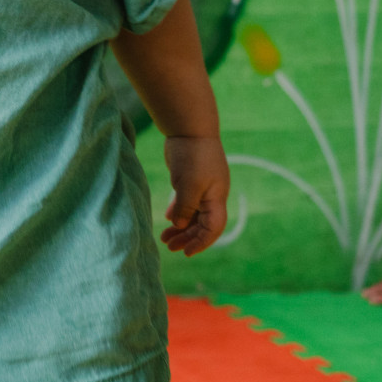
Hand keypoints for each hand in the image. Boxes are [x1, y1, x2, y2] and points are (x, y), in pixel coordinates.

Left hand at [162, 135, 228, 255]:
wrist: (188, 128)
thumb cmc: (192, 155)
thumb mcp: (188, 184)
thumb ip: (186, 207)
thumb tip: (181, 225)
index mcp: (216, 198)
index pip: (213, 228)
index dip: (201, 242)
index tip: (187, 253)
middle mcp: (211, 196)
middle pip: (202, 224)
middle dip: (187, 238)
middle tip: (169, 247)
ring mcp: (201, 188)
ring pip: (192, 215)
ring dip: (180, 227)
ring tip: (165, 238)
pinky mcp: (189, 180)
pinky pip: (186, 203)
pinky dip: (178, 213)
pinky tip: (168, 219)